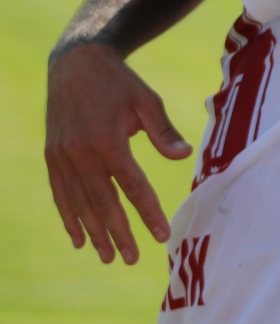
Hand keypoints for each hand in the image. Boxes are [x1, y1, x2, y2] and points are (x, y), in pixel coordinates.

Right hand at [44, 44, 191, 263]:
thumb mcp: (147, 101)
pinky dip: (68, 217)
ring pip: (79, 204)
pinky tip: (78, 238)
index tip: (160, 235)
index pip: (131, 187)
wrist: (76, 64)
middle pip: (103, 203)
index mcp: (108, 141)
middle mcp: (81, 154)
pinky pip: (60, 194)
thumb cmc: (119, 84)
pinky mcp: (52, 157)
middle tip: (131, 259)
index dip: (146, 213)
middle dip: (118, 233)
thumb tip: (183, 157)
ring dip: (93, 232)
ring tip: (107, 256)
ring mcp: (62, 157)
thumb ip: (163, 132)